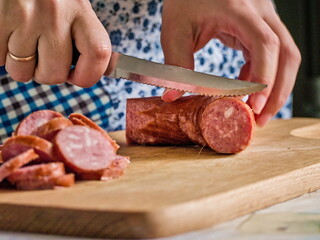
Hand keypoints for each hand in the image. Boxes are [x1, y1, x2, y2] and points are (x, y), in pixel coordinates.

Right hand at [0, 0, 110, 86]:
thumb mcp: (73, 10)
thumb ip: (85, 39)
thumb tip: (99, 72)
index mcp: (81, 10)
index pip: (98, 53)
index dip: (88, 75)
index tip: (77, 76)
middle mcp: (55, 13)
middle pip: (55, 74)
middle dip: (46, 74)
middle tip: (42, 57)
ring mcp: (25, 16)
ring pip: (23, 72)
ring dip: (21, 65)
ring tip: (23, 43)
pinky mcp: (0, 18)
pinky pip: (0, 59)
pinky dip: (3, 54)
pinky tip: (9, 36)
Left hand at [161, 0, 300, 126]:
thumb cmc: (184, 0)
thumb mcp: (175, 30)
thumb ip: (176, 63)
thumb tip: (172, 98)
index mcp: (239, 10)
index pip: (264, 45)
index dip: (264, 78)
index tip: (254, 106)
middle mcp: (259, 13)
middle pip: (286, 54)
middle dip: (277, 91)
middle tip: (260, 119)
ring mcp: (262, 19)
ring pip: (284, 55)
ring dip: (274, 87)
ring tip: (255, 111)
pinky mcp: (258, 27)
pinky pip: (270, 54)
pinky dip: (261, 75)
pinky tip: (245, 87)